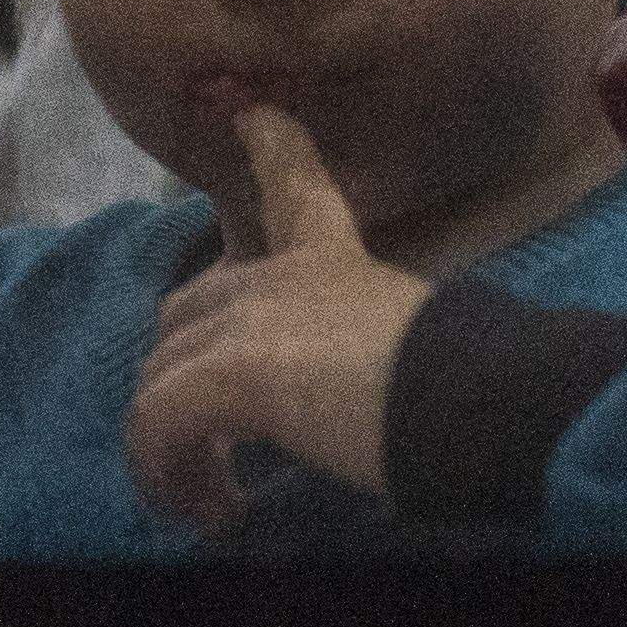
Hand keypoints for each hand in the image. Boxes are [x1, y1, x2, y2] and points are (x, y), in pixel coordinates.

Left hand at [123, 107, 430, 532]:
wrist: (472, 398)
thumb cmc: (468, 380)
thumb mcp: (420, 345)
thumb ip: (379, 350)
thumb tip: (393, 401)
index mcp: (334, 259)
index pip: (294, 185)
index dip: (271, 149)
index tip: (250, 114)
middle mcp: (277, 277)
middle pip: (187, 311)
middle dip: (182, 377)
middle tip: (217, 447)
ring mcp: (244, 320)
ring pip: (159, 375)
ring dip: (174, 444)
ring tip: (214, 501)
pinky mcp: (224, 374)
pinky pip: (154, 423)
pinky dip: (168, 473)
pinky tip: (212, 513)